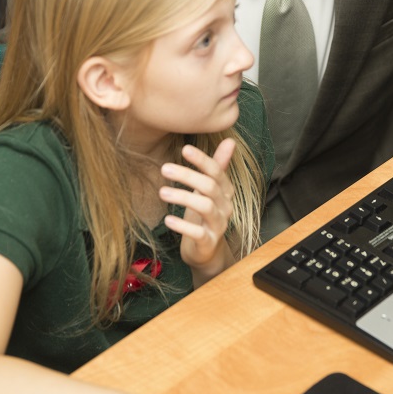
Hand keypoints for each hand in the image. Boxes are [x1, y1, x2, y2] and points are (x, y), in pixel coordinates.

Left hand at [160, 140, 236, 284]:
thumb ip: (218, 167)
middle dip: (187, 175)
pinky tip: (167, 219)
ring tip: (162, 192)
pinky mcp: (209, 243)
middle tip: (164, 168)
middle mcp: (225, 207)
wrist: (207, 252)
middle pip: (210, 186)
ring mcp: (219, 225)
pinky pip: (198, 233)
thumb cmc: (205, 216)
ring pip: (205, 207)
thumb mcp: (209, 190)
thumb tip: (230, 141)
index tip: (184, 149)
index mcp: (225, 191)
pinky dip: (183, 226)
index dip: (202, 159)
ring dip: (183, 197)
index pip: (217, 171)